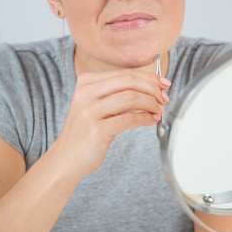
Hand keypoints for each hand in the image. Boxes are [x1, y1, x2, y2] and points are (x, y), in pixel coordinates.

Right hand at [53, 69, 170, 178]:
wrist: (67, 157)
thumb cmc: (87, 131)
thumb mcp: (99, 106)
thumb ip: (119, 94)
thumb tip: (153, 88)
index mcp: (86, 83)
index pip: (124, 73)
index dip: (148, 78)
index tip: (163, 84)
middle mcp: (85, 93)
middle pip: (128, 81)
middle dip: (152, 89)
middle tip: (164, 98)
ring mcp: (89, 111)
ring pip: (131, 98)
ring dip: (151, 104)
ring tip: (158, 111)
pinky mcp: (96, 130)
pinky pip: (129, 119)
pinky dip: (146, 118)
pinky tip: (152, 120)